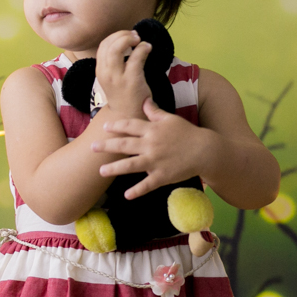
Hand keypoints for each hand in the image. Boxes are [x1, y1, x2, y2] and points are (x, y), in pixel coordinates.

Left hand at [91, 96, 205, 198]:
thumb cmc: (187, 133)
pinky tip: (126, 195)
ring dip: (115, 168)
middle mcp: (150, 145)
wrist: (205, 151)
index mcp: (152, 129)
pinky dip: (137, 190)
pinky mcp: (162, 176)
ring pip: (131, 165)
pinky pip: (147, 184)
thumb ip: (154, 112)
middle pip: (124, 145)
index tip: (104, 127)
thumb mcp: (170, 119)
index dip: (116, 126)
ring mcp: (155, 161)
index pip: (130, 126)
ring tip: (101, 171)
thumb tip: (144, 100)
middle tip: (92, 147)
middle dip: (107, 146)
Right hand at [94, 29, 151, 114]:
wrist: (128, 115)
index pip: (103, 45)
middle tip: (135, 36)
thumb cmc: (123, 93)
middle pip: (108, 44)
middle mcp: (106, 73)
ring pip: (117, 49)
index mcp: (100, 70)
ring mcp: (117, 77)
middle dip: (122, 35)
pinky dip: (142, 48)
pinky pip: (136, 58)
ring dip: (129, 39)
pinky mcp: (131, 80)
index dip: (115, 36)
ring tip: (139, 40)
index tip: (127, 36)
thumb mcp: (112, 77)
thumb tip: (125, 40)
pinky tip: (148, 48)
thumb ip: (114, 61)